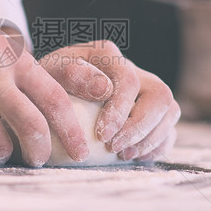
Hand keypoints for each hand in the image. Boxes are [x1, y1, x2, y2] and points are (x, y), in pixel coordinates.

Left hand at [39, 41, 179, 160]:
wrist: (40, 98)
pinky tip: (133, 156)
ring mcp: (144, 90)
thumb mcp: (47, 76)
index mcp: (106, 54)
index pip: (129, 80)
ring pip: (170, 111)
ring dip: (150, 138)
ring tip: (122, 154)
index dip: (121, 110)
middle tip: (115, 148)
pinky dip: (157, 145)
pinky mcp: (149, 112)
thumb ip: (71, 75)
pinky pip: (168, 128)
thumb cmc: (42, 87)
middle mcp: (131, 69)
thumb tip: (104, 88)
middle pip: (160, 95)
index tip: (102, 135)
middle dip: (140, 127)